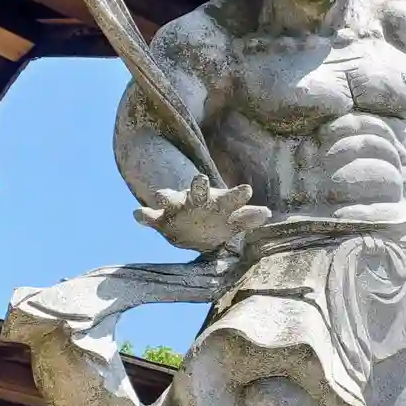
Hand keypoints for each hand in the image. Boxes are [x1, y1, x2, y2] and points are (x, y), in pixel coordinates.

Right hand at [133, 174, 270, 252]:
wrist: (190, 226)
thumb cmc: (215, 220)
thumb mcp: (232, 222)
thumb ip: (247, 219)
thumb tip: (268, 214)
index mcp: (217, 204)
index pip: (229, 200)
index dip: (237, 196)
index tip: (247, 190)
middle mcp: (196, 202)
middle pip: (199, 193)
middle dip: (199, 187)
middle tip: (201, 179)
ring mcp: (177, 209)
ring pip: (170, 199)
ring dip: (165, 196)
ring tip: (159, 196)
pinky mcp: (160, 219)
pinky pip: (150, 217)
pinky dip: (143, 216)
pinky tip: (137, 215)